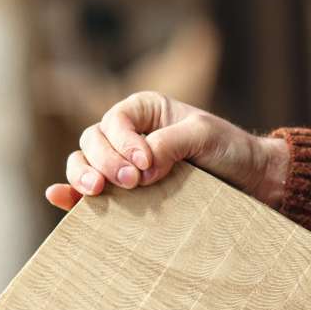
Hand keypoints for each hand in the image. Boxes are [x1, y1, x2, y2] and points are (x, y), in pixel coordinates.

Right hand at [46, 93, 293, 210]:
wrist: (250, 182)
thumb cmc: (229, 150)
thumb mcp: (204, 136)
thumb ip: (170, 144)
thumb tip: (140, 169)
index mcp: (144, 111)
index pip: (115, 121)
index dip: (123, 142)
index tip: (147, 164)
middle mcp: (127, 135)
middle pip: (93, 141)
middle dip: (105, 161)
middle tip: (131, 182)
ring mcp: (122, 165)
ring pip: (84, 163)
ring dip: (83, 176)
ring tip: (97, 192)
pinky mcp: (123, 194)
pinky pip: (87, 191)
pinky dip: (71, 194)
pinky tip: (59, 198)